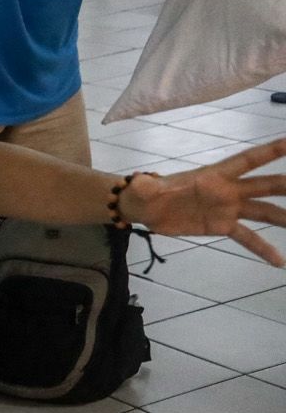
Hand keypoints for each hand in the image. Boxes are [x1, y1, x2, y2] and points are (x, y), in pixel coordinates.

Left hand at [120, 141, 285, 261]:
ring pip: (265, 212)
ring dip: (285, 217)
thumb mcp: (145, 187)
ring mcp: (229, 208)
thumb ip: (147, 185)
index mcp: (215, 174)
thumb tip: (140, 184)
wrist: (146, 209)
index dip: (271, 151)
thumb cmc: (147, 192)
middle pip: (266, 186)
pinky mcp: (223, 225)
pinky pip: (247, 237)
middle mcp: (229, 189)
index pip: (249, 160)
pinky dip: (263, 248)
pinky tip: (279, 261)